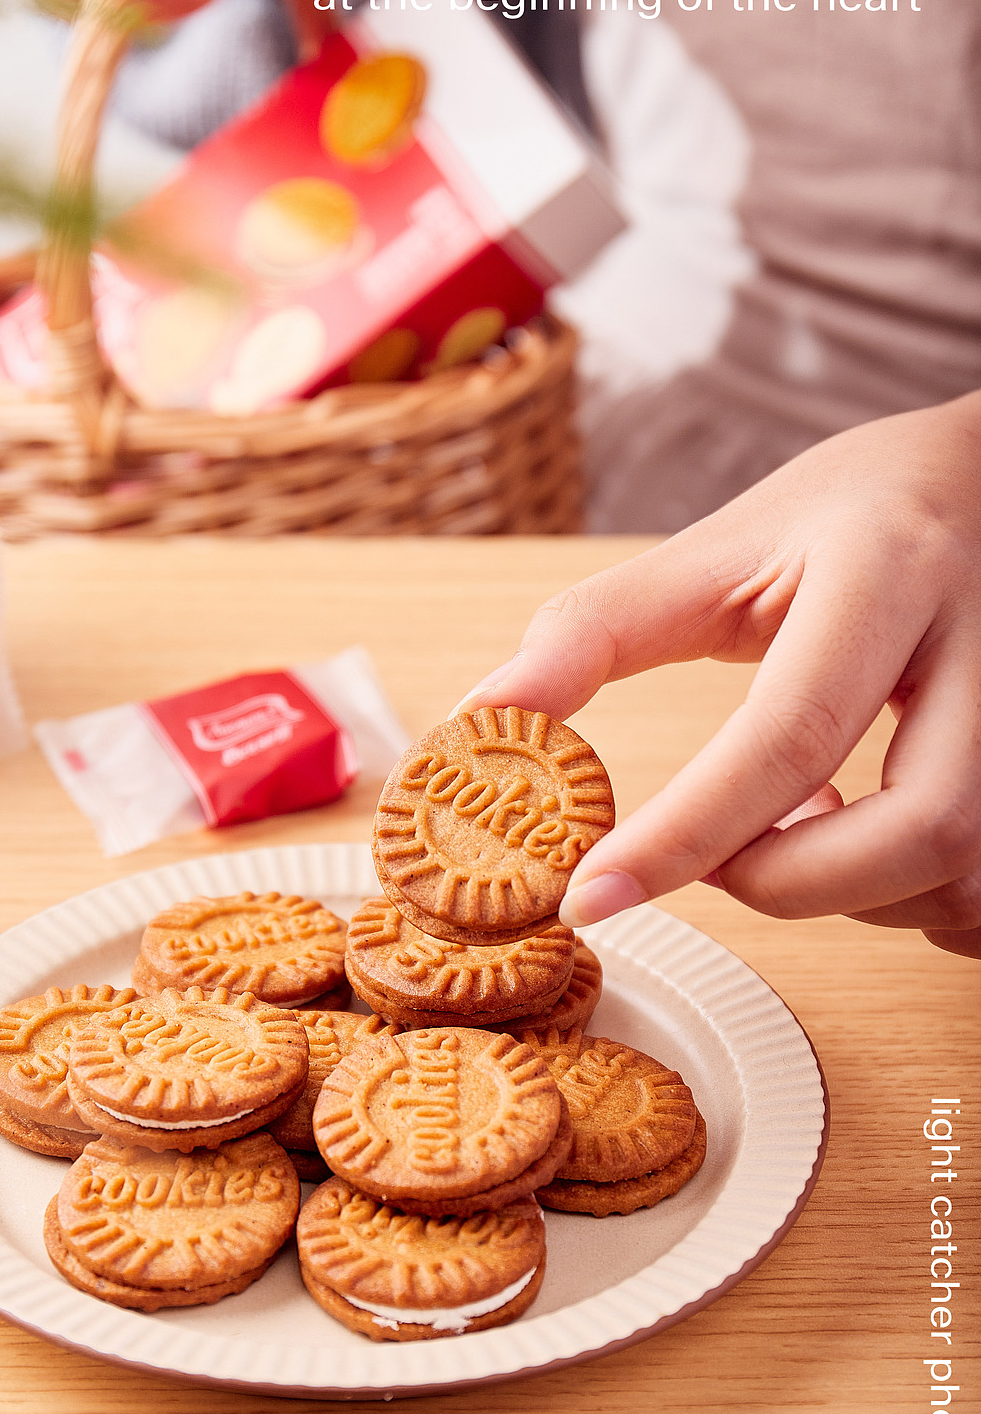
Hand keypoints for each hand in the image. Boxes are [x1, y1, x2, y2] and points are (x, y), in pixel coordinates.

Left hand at [461, 391, 980, 957]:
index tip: (590, 893)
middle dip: (795, 882)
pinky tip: (871, 836)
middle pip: (922, 830)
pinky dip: (917, 900)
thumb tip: (481, 714)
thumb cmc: (851, 513)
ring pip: (967, 875)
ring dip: (860, 898)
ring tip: (800, 828)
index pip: (788, 730)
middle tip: (724, 860)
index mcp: (886, 571)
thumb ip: (597, 629)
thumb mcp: (720, 543)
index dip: (685, 832)